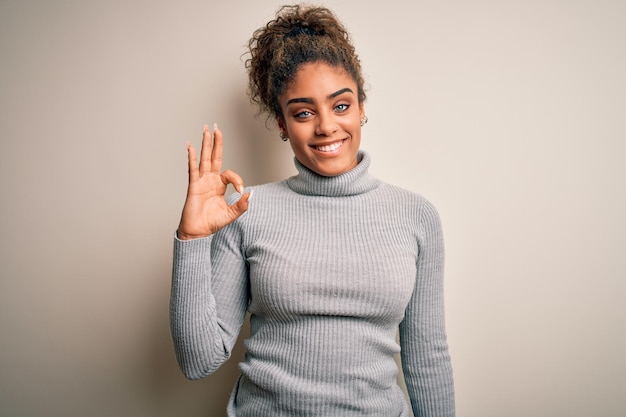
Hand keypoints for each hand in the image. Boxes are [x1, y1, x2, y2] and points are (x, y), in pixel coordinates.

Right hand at [177, 124, 250, 239]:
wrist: (198, 232)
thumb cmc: (212, 223)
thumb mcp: (232, 214)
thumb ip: (242, 205)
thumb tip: (250, 194)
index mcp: (219, 185)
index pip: (229, 174)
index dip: (237, 179)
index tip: (241, 190)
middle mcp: (209, 180)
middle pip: (214, 157)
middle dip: (216, 142)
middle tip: (216, 127)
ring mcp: (201, 181)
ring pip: (204, 159)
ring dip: (205, 144)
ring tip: (206, 129)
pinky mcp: (193, 186)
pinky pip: (193, 170)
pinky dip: (192, 158)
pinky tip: (191, 147)